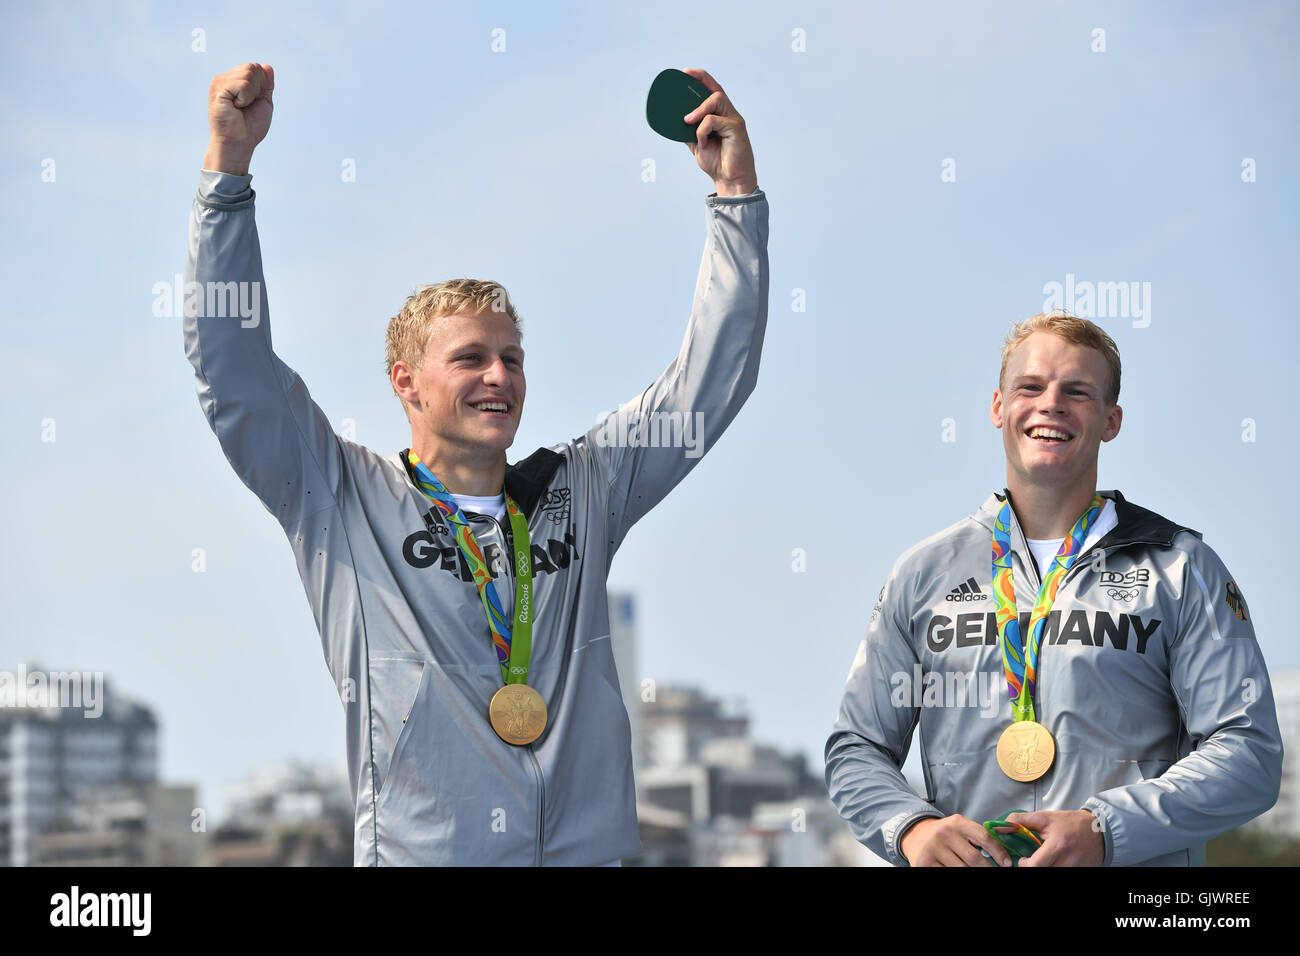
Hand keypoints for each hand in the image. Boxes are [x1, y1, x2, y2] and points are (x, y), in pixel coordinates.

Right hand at [203, 62, 274, 175]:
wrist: (239, 144)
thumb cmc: (250, 128)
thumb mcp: (263, 102)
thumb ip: (265, 84)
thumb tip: (267, 66)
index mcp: (233, 81)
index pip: (255, 68)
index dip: (262, 85)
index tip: (253, 103)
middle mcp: (224, 79)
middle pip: (252, 67)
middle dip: (258, 89)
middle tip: (246, 106)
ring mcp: (219, 82)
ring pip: (248, 74)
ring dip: (252, 95)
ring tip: (240, 107)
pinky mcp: (217, 89)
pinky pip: (243, 84)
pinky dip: (246, 98)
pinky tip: (236, 107)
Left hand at [680, 68, 757, 196]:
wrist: (729, 180)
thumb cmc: (717, 162)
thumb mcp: (696, 144)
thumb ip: (688, 131)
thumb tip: (674, 120)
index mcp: (720, 115)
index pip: (712, 91)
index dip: (701, 78)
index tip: (685, 73)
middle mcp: (728, 114)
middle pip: (716, 89)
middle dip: (700, 79)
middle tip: (685, 76)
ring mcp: (733, 119)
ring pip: (715, 99)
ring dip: (698, 109)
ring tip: (687, 121)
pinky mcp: (736, 128)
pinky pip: (713, 120)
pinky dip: (702, 130)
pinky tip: (702, 142)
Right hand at [900, 814, 1012, 866]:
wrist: (915, 835)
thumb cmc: (944, 835)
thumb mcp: (959, 828)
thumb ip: (978, 836)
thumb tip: (1003, 852)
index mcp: (957, 822)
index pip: (984, 837)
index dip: (999, 852)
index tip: (1007, 864)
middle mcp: (945, 833)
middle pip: (974, 858)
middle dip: (988, 869)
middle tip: (995, 872)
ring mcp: (934, 849)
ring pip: (962, 869)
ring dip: (973, 873)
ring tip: (979, 872)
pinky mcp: (926, 863)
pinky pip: (948, 873)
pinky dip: (958, 874)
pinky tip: (960, 870)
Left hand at [1002, 810, 1104, 866]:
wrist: (1100, 831)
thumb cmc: (1071, 824)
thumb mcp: (1045, 817)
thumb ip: (1020, 821)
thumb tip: (1001, 827)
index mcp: (1058, 846)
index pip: (1035, 866)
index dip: (1025, 865)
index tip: (1024, 859)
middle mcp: (1068, 861)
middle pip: (1043, 871)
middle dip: (1034, 867)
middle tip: (1032, 861)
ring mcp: (1075, 869)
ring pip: (1053, 872)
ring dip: (1045, 867)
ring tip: (1045, 859)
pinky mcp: (1080, 872)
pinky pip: (1062, 873)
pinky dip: (1055, 868)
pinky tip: (1054, 862)